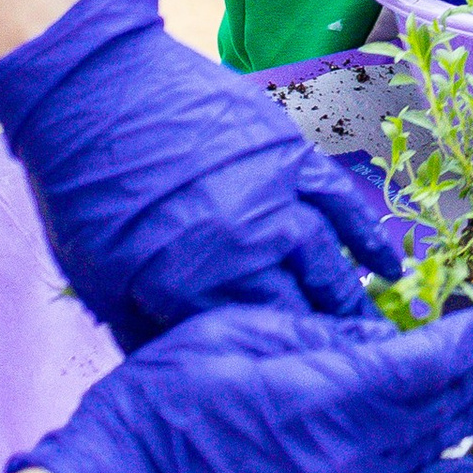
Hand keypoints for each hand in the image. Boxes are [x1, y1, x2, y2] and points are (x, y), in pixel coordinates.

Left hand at [0, 0, 392, 348]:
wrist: (96, 90)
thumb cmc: (84, 188)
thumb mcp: (96, 277)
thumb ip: (143, 329)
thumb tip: (180, 365)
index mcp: (194, 281)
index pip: (254, 337)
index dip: (280, 361)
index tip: (299, 382)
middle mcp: (247, 242)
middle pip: (300, 305)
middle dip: (323, 340)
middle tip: (346, 366)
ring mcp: (276, 195)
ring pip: (327, 260)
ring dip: (350, 298)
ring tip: (367, 333)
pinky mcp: (290, 153)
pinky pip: (340, 202)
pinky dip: (367, 236)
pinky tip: (388, 266)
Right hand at [13, 297, 472, 472]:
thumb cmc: (151, 415)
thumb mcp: (227, 334)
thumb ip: (309, 333)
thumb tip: (370, 338)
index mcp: (325, 394)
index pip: (425, 363)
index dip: (470, 342)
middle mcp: (344, 453)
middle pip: (434, 410)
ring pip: (421, 456)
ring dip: (465, 424)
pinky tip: (459, 470)